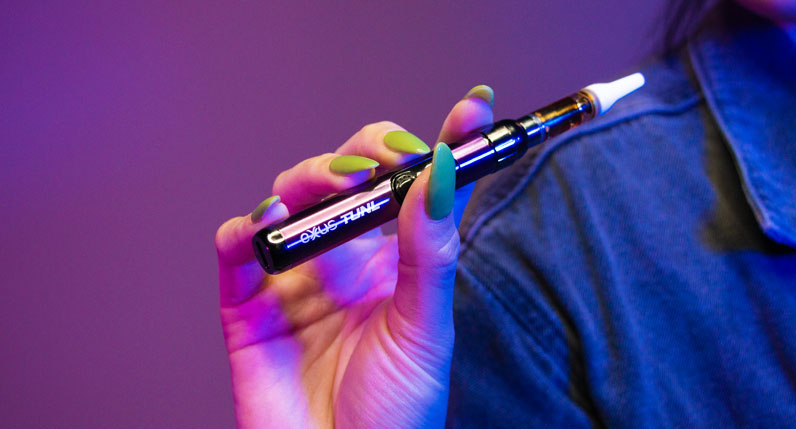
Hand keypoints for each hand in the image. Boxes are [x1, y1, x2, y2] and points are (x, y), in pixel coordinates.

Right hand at [215, 88, 493, 427]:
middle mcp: (344, 259)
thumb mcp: (425, 325)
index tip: (471, 109)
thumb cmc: (394, 410)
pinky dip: (245, 227)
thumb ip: (429, 249)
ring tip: (336, 188)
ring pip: (291, 196)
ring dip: (310, 178)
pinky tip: (268, 222)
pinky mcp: (248, 303)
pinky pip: (236, 248)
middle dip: (363, 153)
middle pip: (345, 175)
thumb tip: (444, 169)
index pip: (412, 186)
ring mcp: (295, 276)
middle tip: (384, 161)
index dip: (438, 143)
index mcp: (392, 261)